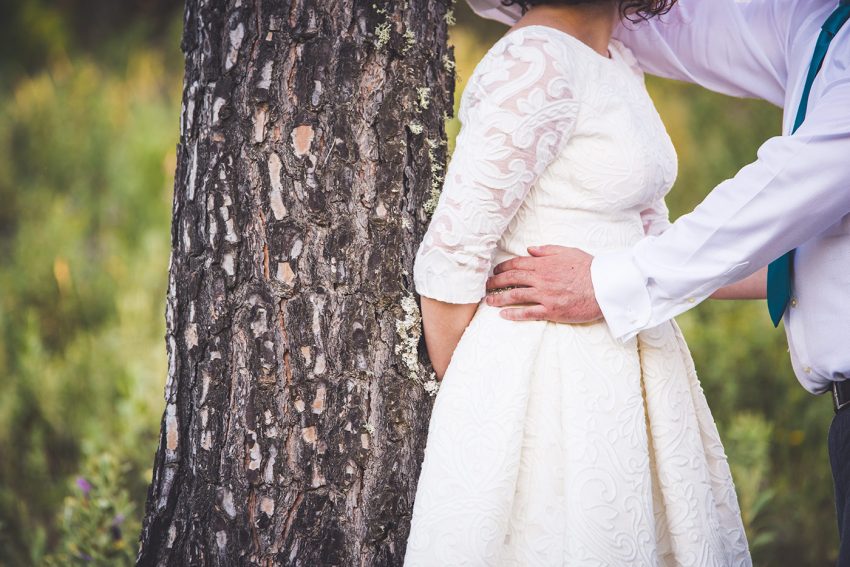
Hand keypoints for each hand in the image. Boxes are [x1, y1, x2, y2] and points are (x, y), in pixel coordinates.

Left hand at [484, 246, 602, 322]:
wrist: (605, 286)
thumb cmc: (589, 268)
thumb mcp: (568, 251)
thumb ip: (547, 250)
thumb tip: (530, 249)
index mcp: (544, 264)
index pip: (517, 264)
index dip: (503, 267)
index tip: (495, 271)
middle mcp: (541, 279)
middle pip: (512, 279)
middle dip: (496, 282)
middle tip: (486, 286)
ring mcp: (545, 295)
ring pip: (516, 296)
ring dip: (499, 298)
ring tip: (488, 300)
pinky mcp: (551, 311)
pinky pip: (528, 313)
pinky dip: (514, 314)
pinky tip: (503, 315)